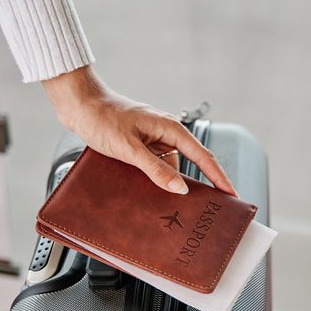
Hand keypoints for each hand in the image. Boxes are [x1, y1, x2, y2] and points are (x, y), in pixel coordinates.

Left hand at [42, 65, 235, 195]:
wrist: (79, 104)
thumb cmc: (102, 118)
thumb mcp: (129, 148)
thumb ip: (156, 169)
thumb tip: (180, 187)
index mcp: (170, 128)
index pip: (203, 156)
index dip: (219, 176)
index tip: (231, 193)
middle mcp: (165, 132)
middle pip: (191, 162)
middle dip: (202, 183)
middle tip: (211, 206)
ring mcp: (153, 138)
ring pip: (171, 166)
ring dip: (172, 183)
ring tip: (176, 206)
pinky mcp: (140, 143)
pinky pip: (155, 164)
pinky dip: (156, 178)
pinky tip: (151, 192)